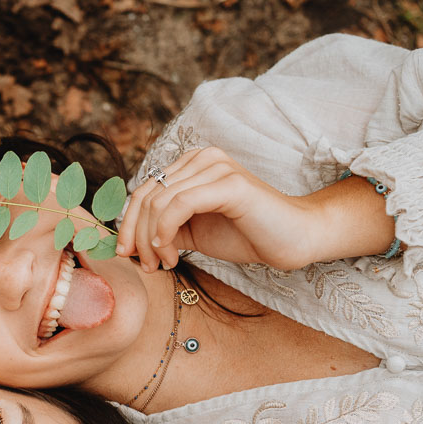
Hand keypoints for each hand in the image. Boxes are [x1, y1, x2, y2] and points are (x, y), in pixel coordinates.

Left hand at [117, 147, 325, 270]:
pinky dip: (166, 231)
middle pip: (146, 196)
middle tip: (146, 265)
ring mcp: (216, 167)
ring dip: (152, 241)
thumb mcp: (194, 231)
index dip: (128, 225)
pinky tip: (171, 252)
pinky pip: (180, 205)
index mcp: (191, 164)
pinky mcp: (229, 184)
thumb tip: (128, 241)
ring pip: (159, 203)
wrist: (294, 239)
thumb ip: (164, 228)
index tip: (128, 256)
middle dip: (137, 236)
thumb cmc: (247, 235)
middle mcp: (202, 158)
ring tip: (164, 263)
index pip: (143, 191)